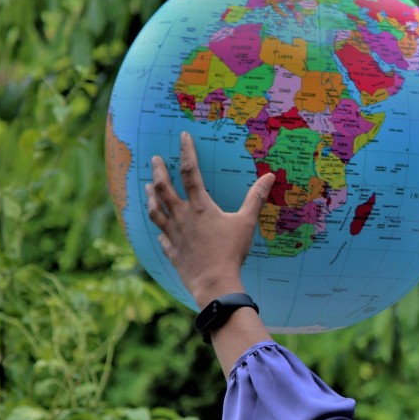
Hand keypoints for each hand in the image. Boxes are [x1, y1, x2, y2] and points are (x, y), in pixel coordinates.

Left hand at [146, 132, 274, 307]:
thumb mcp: (246, 222)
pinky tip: (160, 230)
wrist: (214, 282)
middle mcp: (182, 217)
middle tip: (155, 159)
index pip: (191, 172)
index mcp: (200, 206)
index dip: (186, 152)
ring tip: (148, 187)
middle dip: (159, 171)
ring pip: (156, 210)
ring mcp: (173, 234)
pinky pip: (162, 237)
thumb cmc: (231, 251)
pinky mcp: (172, 251)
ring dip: (152, 197)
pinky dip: (160, 230)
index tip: (182, 137)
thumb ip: (256, 198)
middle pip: (164, 188)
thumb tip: (269, 177)